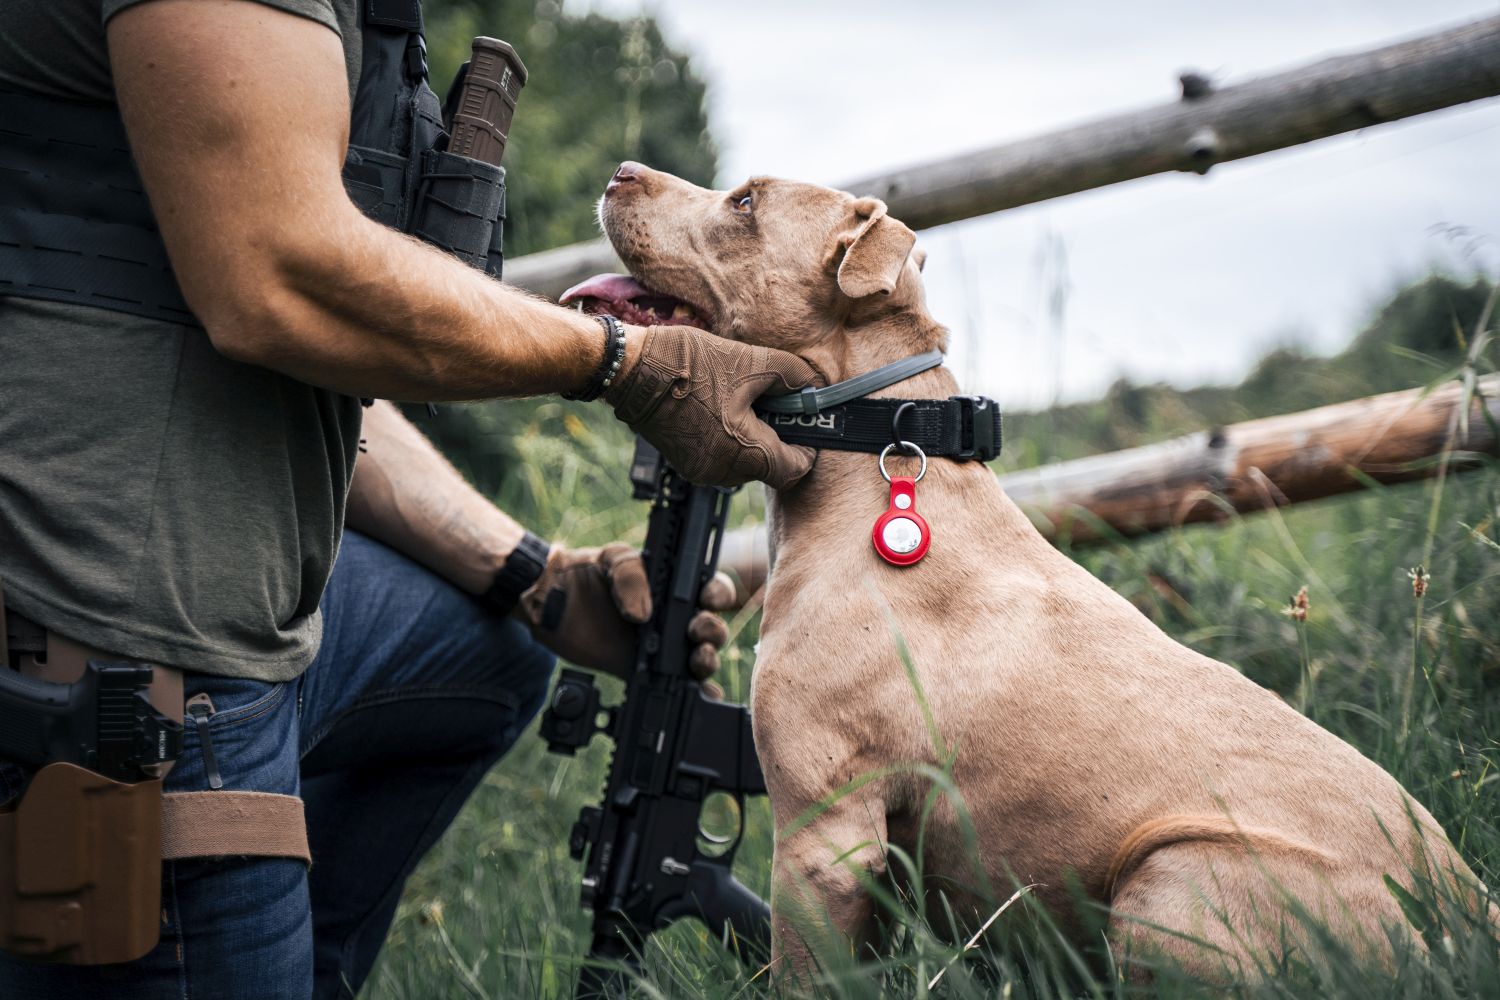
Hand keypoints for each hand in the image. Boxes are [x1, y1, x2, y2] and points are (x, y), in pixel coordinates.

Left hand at [519, 543, 735, 682]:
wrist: (549, 599)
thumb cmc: (584, 570)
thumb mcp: (611, 558)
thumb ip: (631, 575)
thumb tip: (643, 614)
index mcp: (672, 586)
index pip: (710, 589)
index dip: (718, 594)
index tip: (708, 599)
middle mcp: (672, 617)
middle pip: (711, 627)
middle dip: (712, 631)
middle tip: (695, 630)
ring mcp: (659, 645)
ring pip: (699, 658)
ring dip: (707, 661)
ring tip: (696, 659)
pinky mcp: (640, 669)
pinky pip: (673, 685)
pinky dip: (695, 694)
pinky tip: (703, 697)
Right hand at [604, 326, 819, 488]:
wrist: (632, 370)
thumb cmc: (690, 365)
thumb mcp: (752, 361)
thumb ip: (793, 376)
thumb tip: (816, 386)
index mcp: (744, 453)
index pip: (794, 470)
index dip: (807, 448)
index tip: (807, 423)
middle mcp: (723, 472)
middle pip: (769, 466)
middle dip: (777, 436)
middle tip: (774, 401)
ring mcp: (701, 471)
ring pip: (745, 462)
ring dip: (753, 437)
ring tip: (743, 399)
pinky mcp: (685, 463)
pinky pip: (721, 457)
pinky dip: (730, 439)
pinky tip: (721, 407)